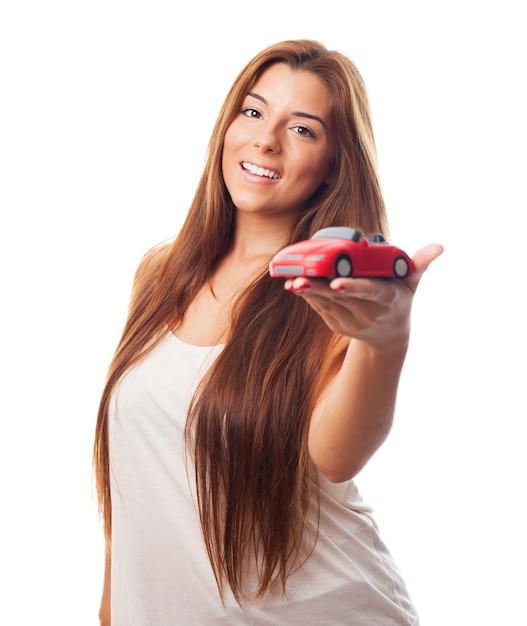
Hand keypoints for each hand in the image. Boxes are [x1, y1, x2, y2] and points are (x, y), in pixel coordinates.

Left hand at [284, 243, 443, 351]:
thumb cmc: (399, 298)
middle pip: (340, 297)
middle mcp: (369, 313)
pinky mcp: (337, 325)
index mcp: (387, 299)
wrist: (388, 334)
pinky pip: (320, 308)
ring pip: (326, 304)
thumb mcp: (411, 281)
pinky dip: (307, 296)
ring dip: (308, 292)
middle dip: (319, 288)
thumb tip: (440, 246)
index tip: (337, 283)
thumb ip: (420, 263)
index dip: (353, 287)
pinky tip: (295, 283)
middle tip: (300, 278)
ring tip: (292, 280)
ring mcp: (351, 322)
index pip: (369, 292)